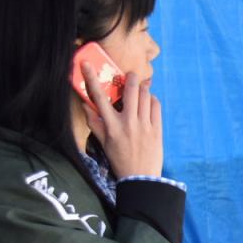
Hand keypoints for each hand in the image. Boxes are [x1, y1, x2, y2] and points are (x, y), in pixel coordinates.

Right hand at [80, 63, 162, 177]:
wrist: (140, 178)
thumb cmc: (120, 160)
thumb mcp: (103, 143)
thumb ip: (95, 123)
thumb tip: (86, 105)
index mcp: (111, 126)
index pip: (98, 97)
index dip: (91, 78)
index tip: (86, 64)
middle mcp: (128, 123)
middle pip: (130, 90)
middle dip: (130, 78)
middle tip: (130, 75)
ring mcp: (144, 125)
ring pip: (145, 95)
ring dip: (142, 88)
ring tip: (140, 89)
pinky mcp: (157, 129)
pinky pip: (156, 106)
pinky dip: (152, 100)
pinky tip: (149, 102)